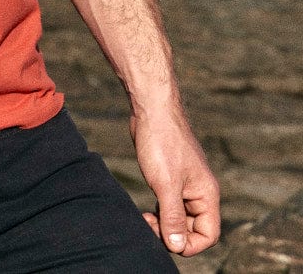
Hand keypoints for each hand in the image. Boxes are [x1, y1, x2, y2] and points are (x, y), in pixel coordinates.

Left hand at [131, 105, 220, 256]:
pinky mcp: (171, 176)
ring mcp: (185, 183)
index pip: (208, 234)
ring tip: (145, 218)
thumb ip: (172, 217)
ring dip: (165, 223)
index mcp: (207, 194)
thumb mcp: (165, 184)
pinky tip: (147, 208)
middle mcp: (199, 191)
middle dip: (173, 233)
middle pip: (193, 228)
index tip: (166, 239)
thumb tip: (177, 246)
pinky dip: (160, 211)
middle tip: (149, 225)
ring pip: (180, 217)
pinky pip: (171, 204)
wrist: (151, 109)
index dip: (190, 244)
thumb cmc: (161, 142)